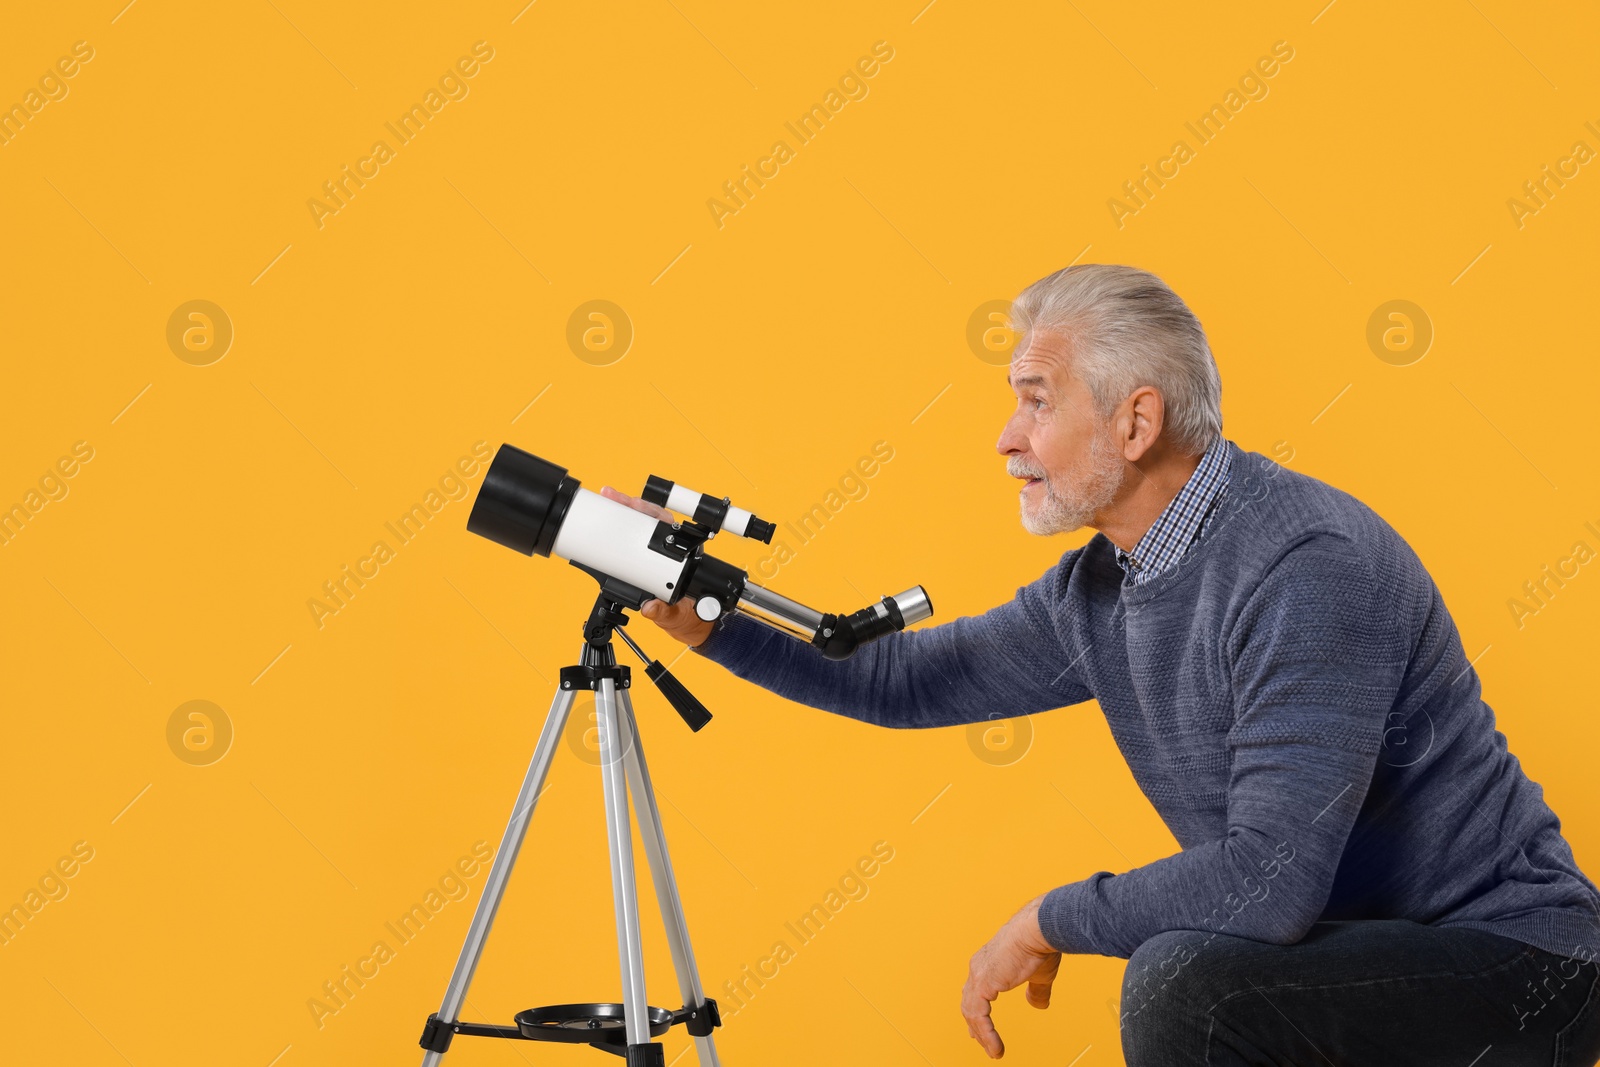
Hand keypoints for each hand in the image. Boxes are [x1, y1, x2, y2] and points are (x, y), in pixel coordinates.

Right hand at [599, 486, 713, 647]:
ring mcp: (654, 554)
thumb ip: (663, 613)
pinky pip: (627, 541)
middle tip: (611, 496)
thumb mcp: (675, 615)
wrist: (688, 624)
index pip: (667, 525)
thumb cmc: (688, 615)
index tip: (634, 505)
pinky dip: (613, 530)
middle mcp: (669, 550)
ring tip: (606, 500)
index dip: (651, 512)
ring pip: (637, 525)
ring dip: (620, 512)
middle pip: (648, 518)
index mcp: (682, 556)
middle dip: (629, 504)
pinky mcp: (641, 562)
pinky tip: (601, 522)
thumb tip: (649, 607)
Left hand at [960, 894, 1061, 1058]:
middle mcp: (979, 967)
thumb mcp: (1039, 975)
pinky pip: (978, 1015)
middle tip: (978, 1040)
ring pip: (971, 1011)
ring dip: (981, 1034)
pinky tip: (994, 1046)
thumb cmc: (1039, 944)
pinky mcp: (983, 983)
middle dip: (973, 1023)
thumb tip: (1038, 1005)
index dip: (977, 1010)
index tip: (978, 1026)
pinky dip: (985, 1033)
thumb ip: (1036, 991)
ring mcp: (978, 974)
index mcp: (989, 963)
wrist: (1038, 930)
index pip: (976, 991)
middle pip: (968, 1001)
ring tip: (993, 1051)